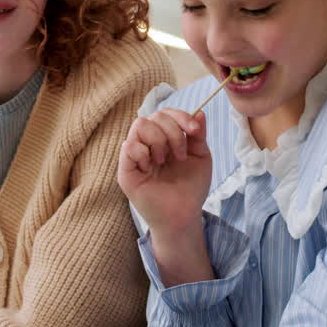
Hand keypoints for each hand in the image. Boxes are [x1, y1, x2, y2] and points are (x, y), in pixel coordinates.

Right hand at [117, 108, 211, 238]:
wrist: (184, 215)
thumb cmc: (191, 187)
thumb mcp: (200, 157)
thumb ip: (198, 135)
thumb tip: (199, 112)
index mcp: (164, 138)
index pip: (165, 113)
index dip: (180, 116)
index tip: (195, 131)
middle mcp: (147, 143)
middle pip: (154, 116)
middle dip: (173, 132)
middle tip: (180, 156)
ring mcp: (135, 156)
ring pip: (140, 125)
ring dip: (158, 141)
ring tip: (164, 161)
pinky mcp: (125, 171)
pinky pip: (128, 146)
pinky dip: (143, 152)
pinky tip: (151, 167)